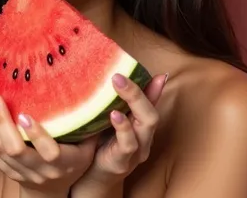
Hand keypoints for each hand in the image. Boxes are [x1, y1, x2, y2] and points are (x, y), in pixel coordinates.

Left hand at [0, 89, 97, 196]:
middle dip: (2, 121)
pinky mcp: (7, 172)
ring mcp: (22, 173)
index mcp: (63, 163)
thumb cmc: (75, 159)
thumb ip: (88, 125)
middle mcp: (40, 171)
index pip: (48, 152)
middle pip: (15, 149)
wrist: (55, 190)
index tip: (25, 115)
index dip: (36, 135)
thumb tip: (97, 92)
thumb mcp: (88, 146)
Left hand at [72, 72, 167, 194]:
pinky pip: (128, 145)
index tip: (148, 69)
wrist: (91, 177)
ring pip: (145, 127)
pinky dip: (123, 128)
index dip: (154, 87)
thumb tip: (119, 74)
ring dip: (133, 104)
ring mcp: (135, 151)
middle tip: (118, 76)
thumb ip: (116, 101)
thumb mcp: (109, 120)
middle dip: (137, 92)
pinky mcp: (122, 162)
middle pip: (151, 113)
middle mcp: (143, 138)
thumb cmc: (101, 145)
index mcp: (141, 126)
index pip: (152, 103)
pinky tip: (113, 115)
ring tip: (118, 87)